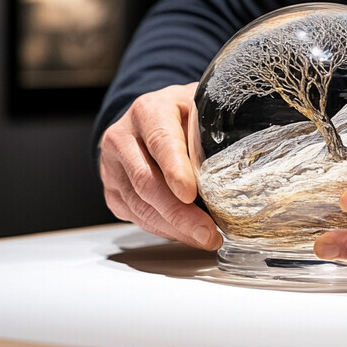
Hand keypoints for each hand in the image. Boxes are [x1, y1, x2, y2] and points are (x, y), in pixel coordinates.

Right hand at [99, 83, 221, 249]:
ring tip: (203, 237)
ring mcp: (112, 165)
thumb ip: (212, 130)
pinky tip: (184, 233)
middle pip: (147, 181)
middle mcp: (123, 136)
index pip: (161, 141)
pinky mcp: (111, 189)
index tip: (190, 194)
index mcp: (149, 110)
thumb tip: (235, 165)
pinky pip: (134, 215)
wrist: (151, 116)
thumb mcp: (200, 108)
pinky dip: (162, 228)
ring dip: (173, 227)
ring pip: (139, 204)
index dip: (175, 170)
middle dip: (179, 212)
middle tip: (207, 231)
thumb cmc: (184, 113)